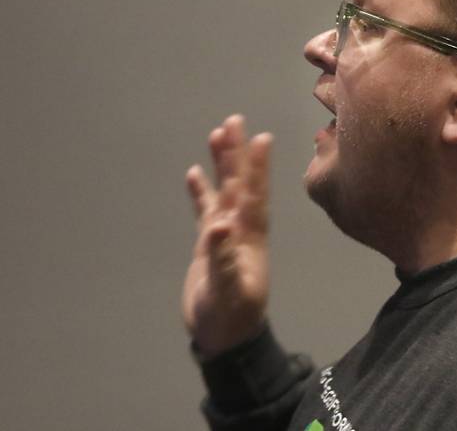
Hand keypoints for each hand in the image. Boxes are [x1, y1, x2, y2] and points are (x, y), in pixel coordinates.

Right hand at [182, 114, 272, 357]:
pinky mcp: (210, 243)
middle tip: (233, 121)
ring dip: (222, 165)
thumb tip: (220, 225)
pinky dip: (201, 192)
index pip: (254, 194)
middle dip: (237, 153)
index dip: (257, 167)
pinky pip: (205, 209)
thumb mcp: (227, 291)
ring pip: (224, 191)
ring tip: (216, 134)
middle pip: (240, 183)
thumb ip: (223, 259)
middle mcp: (241, 228)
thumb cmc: (230, 316)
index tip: (260, 138)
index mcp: (250, 236)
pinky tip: (195, 173)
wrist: (225, 336)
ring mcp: (225, 233)